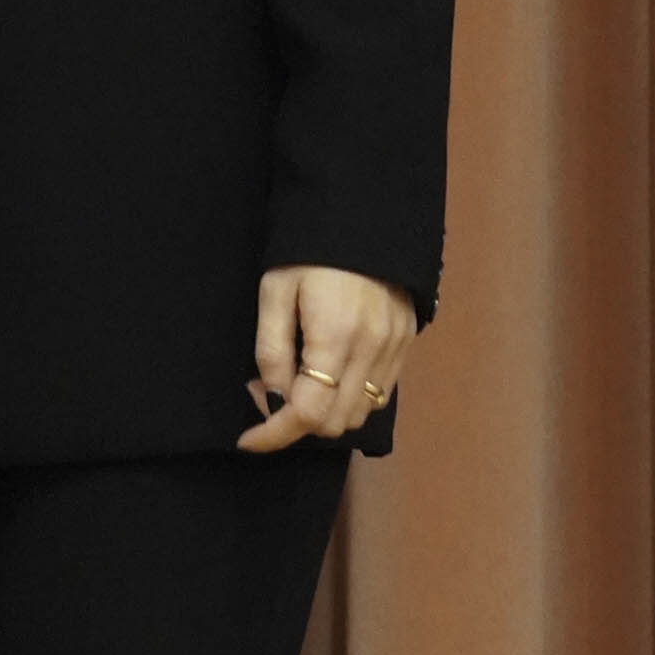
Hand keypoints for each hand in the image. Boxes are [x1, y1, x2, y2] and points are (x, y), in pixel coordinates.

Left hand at [239, 265, 414, 450]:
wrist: (365, 214)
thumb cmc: (310, 251)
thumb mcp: (275, 291)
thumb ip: (271, 349)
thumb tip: (271, 397)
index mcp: (335, 336)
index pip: (307, 413)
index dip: (274, 435)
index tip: (248, 439)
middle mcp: (371, 350)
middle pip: (334, 423)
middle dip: (296, 423)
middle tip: (268, 392)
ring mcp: (394, 348)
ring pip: (359, 414)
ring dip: (325, 414)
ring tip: (298, 381)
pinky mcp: (406, 342)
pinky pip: (380, 393)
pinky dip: (350, 399)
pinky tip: (329, 375)